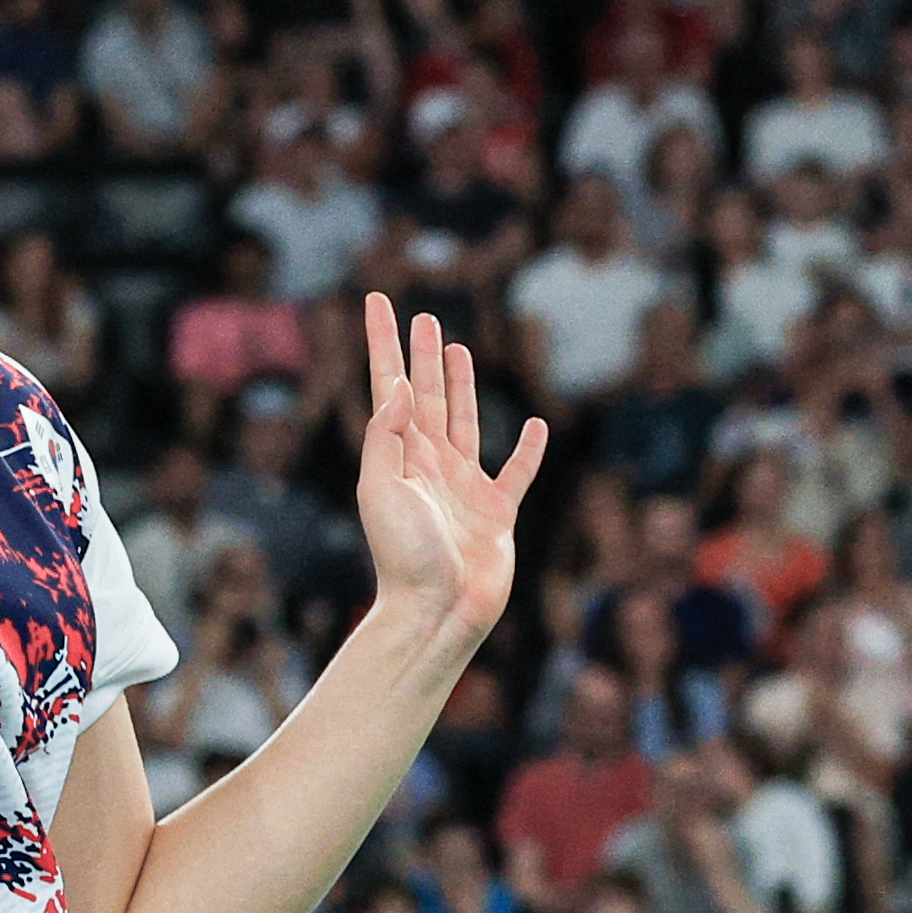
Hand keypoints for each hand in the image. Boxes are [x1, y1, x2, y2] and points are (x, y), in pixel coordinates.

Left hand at [354, 292, 544, 656]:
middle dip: (423, 355)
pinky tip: (535, 425)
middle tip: (423, 315)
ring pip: (464, 422)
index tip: (376, 300)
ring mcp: (463, 487)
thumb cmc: (402, 556)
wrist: (435, 612)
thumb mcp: (380, 489)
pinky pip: (515, 473)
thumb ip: (386, 437)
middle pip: (428, 395)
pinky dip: (528, 450)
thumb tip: (400, 388)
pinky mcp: (496, 513)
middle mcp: (429, 464)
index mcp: (399, 455)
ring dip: (462, 385)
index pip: (390, 384)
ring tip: (458, 349)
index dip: (382, 341)